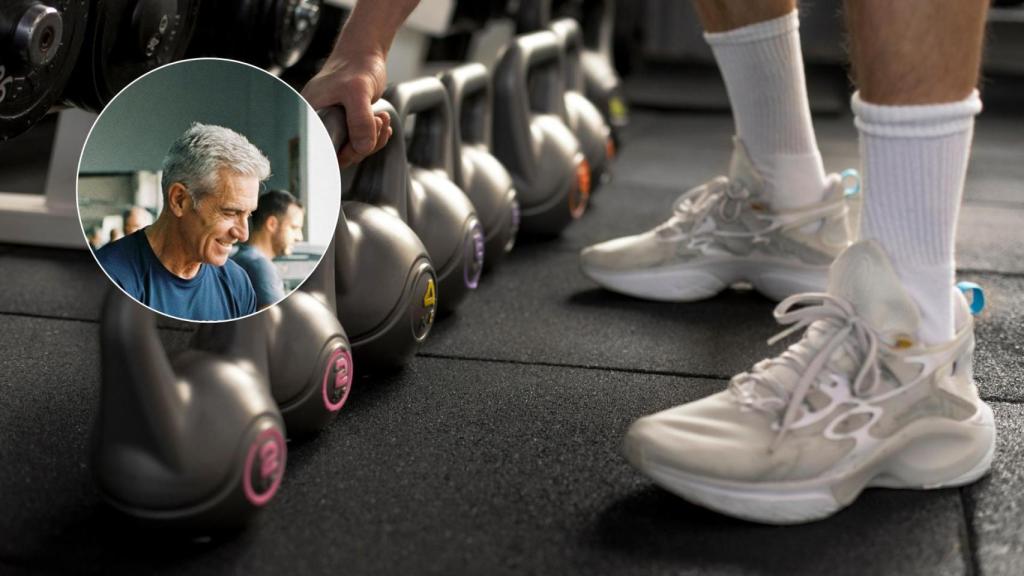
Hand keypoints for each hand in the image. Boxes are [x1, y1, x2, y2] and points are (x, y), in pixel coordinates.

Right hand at [301, 49, 393, 166]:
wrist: (365, 53)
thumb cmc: (356, 65)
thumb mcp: (358, 91)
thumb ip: (360, 120)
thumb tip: (362, 148)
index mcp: (309, 114)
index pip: (320, 150)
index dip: (341, 153)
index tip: (360, 142)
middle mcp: (318, 122)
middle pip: (338, 154)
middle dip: (362, 144)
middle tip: (375, 122)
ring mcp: (333, 124)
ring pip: (352, 149)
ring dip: (373, 139)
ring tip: (381, 118)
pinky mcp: (347, 124)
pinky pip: (360, 142)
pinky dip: (375, 136)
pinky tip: (381, 123)